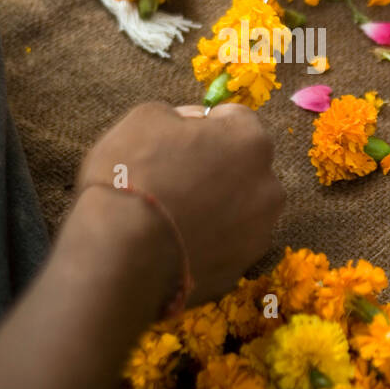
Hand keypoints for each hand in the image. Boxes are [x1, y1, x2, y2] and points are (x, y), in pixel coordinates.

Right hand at [76, 101, 284, 303]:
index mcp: (252, 142)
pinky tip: (175, 245)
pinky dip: (207, 243)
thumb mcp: (145, 119)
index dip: (204, 126)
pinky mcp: (239, 272)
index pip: (235, 120)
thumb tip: (191, 127)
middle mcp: (268, 188)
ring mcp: (258, 235)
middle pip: (244, 168)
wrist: (121, 256)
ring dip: (216, 208)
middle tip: (175, 178)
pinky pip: (224, 247)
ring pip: (239, 210)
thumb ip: (179, 116)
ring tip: (174, 217)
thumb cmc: (134, 175)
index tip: (177, 140)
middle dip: (217, 168)